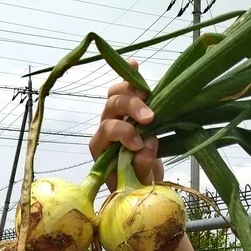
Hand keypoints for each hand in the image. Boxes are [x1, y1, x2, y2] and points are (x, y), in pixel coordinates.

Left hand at [88, 59, 163, 190]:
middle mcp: (104, 129)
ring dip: (133, 91)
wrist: (139, 184)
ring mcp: (117, 118)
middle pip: (111, 107)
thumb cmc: (135, 185)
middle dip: (130, 108)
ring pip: (116, 94)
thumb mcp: (138, 182)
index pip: (107, 130)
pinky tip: (135, 64)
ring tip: (149, 94)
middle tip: (150, 117)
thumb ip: (140, 166)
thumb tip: (146, 145)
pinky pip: (127, 91)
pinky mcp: (130, 112)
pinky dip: (131, 78)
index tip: (138, 144)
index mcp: (100, 147)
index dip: (123, 132)